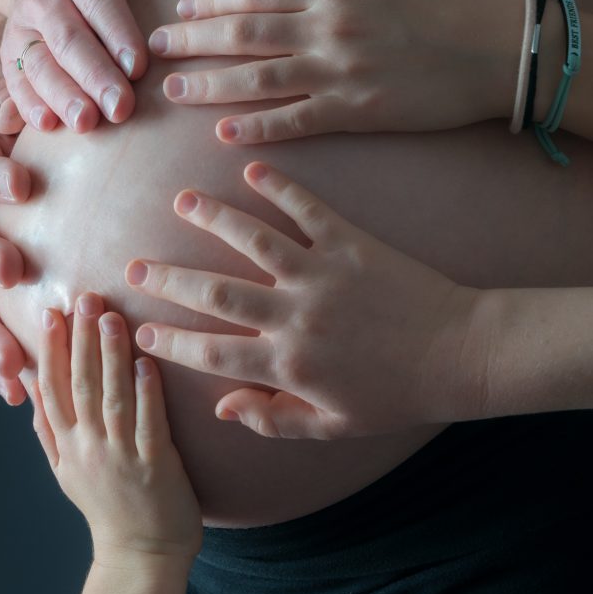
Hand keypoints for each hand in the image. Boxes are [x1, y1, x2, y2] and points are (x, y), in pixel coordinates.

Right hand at [1, 0, 188, 132]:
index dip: (117, 33)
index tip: (139, 67)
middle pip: (69, 39)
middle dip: (94, 76)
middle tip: (121, 109)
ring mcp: (22, 27)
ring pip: (39, 64)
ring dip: (62, 96)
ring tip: (87, 123)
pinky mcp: (8, 54)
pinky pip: (14, 80)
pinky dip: (28, 105)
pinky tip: (48, 127)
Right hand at [30, 293, 201, 562]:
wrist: (141, 555)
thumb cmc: (108, 505)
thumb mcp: (65, 469)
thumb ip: (48, 426)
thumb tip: (31, 383)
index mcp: (67, 443)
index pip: (52, 386)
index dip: (51, 347)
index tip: (51, 310)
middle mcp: (88, 446)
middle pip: (80, 384)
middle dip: (81, 339)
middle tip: (84, 297)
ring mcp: (120, 456)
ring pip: (111, 398)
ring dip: (110, 356)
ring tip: (111, 316)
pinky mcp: (154, 466)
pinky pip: (148, 424)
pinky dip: (147, 392)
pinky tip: (147, 363)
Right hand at [124, 163, 488, 439]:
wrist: (459, 354)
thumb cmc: (394, 394)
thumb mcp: (333, 424)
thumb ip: (275, 419)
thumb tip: (223, 409)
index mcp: (288, 365)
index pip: (211, 353)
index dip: (170, 341)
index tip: (139, 330)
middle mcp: (295, 316)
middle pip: (217, 293)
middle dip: (169, 279)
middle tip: (133, 267)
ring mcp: (321, 275)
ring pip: (254, 240)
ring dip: (213, 219)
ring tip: (181, 201)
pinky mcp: (349, 243)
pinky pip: (307, 210)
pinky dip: (279, 187)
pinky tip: (250, 170)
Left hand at [148, 0, 518, 142]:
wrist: (499, 47)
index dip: (211, 1)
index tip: (180, 10)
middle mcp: (328, 27)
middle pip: (243, 34)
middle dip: (192, 41)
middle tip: (154, 50)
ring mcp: (340, 72)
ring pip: (259, 79)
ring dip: (210, 85)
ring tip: (173, 90)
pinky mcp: (357, 111)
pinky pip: (297, 121)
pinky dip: (259, 127)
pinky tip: (224, 132)